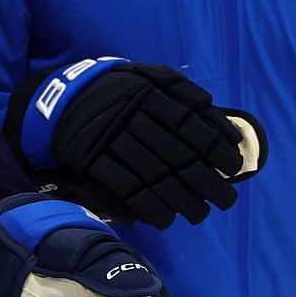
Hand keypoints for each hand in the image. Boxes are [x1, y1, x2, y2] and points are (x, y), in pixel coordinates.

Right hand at [10, 59, 265, 227]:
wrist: (62, 100)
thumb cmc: (119, 91)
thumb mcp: (150, 76)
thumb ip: (187, 94)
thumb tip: (224, 125)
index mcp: (147, 92)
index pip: (189, 124)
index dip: (215, 148)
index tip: (234, 167)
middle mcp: (130, 114)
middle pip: (175, 153)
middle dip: (206, 181)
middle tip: (226, 200)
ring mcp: (108, 138)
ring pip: (152, 174)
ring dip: (180, 200)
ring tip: (199, 214)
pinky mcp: (89, 158)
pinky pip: (123, 186)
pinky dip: (147, 206)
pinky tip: (165, 219)